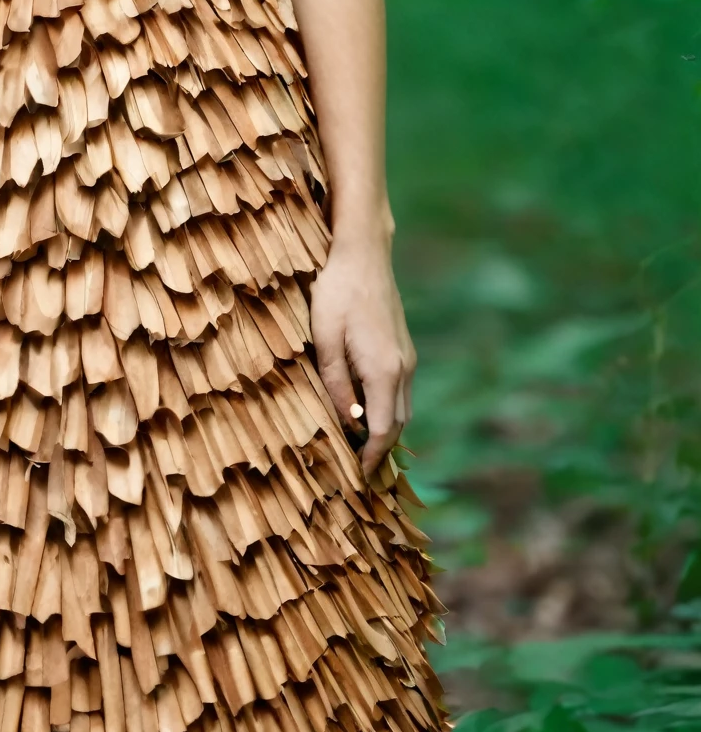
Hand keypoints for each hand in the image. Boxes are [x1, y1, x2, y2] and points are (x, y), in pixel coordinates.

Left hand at [309, 237, 415, 476]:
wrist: (363, 252)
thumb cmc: (337, 292)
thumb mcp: (324, 338)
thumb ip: (336, 383)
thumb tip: (347, 422)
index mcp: (384, 371)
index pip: (382, 431)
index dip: (371, 458)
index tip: (360, 478)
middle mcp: (404, 369)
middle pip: (397, 425)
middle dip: (381, 451)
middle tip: (360, 472)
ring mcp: (408, 357)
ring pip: (402, 409)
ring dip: (386, 431)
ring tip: (362, 448)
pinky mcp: (404, 347)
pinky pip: (401, 391)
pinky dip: (389, 410)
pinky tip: (368, 411)